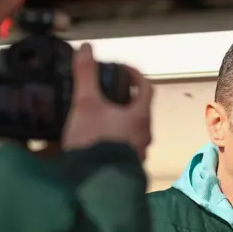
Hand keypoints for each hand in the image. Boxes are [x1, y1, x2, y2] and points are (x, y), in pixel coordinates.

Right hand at [62, 43, 152, 158]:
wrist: (96, 183)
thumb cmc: (95, 140)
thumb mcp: (86, 103)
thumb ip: (86, 75)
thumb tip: (86, 48)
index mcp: (141, 116)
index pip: (146, 87)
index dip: (134, 74)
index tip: (119, 68)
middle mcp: (145, 135)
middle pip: (139, 109)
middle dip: (123, 98)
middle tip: (103, 91)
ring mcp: (138, 153)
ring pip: (131, 129)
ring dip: (118, 119)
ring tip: (96, 115)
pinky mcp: (127, 167)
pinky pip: (123, 146)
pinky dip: (113, 138)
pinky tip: (94, 139)